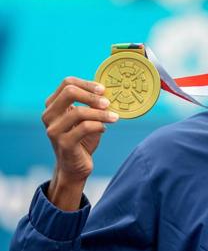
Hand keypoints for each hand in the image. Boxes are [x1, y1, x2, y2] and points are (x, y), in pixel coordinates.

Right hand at [41, 76, 118, 210]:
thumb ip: (92, 104)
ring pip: (79, 112)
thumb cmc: (82, 139)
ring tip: (114, 117)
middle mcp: (49, 115)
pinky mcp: (63, 143)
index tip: (103, 90)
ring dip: (101, 113)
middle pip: (69, 92)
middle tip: (108, 102)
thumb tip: (108, 91)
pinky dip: (99, 125)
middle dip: (92, 95)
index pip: (67, 83)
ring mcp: (54, 130)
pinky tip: (104, 129)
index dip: (87, 83)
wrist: (75, 166)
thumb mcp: (87, 118)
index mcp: (53, 105)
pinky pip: (84, 128)